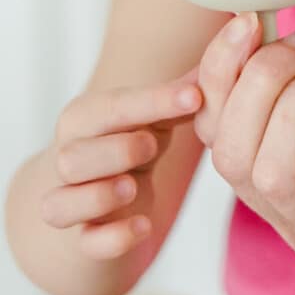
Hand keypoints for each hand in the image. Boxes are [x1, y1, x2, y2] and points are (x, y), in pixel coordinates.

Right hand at [37, 75, 202, 259]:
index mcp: (85, 121)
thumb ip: (182, 92)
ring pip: (62, 202)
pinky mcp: (83, 242)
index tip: (194, 97)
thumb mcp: (151, 117)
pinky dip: (113, 238)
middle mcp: (70, 160)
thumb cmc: (126, 146)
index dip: (150, 101)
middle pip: (73, 156)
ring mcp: (71, 204)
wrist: (88, 202)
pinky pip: (87, 244)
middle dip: (113, 150)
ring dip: (100, 194)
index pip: (110, 107)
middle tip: (150, 146)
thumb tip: (231, 50)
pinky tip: (142, 227)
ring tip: (132, 187)